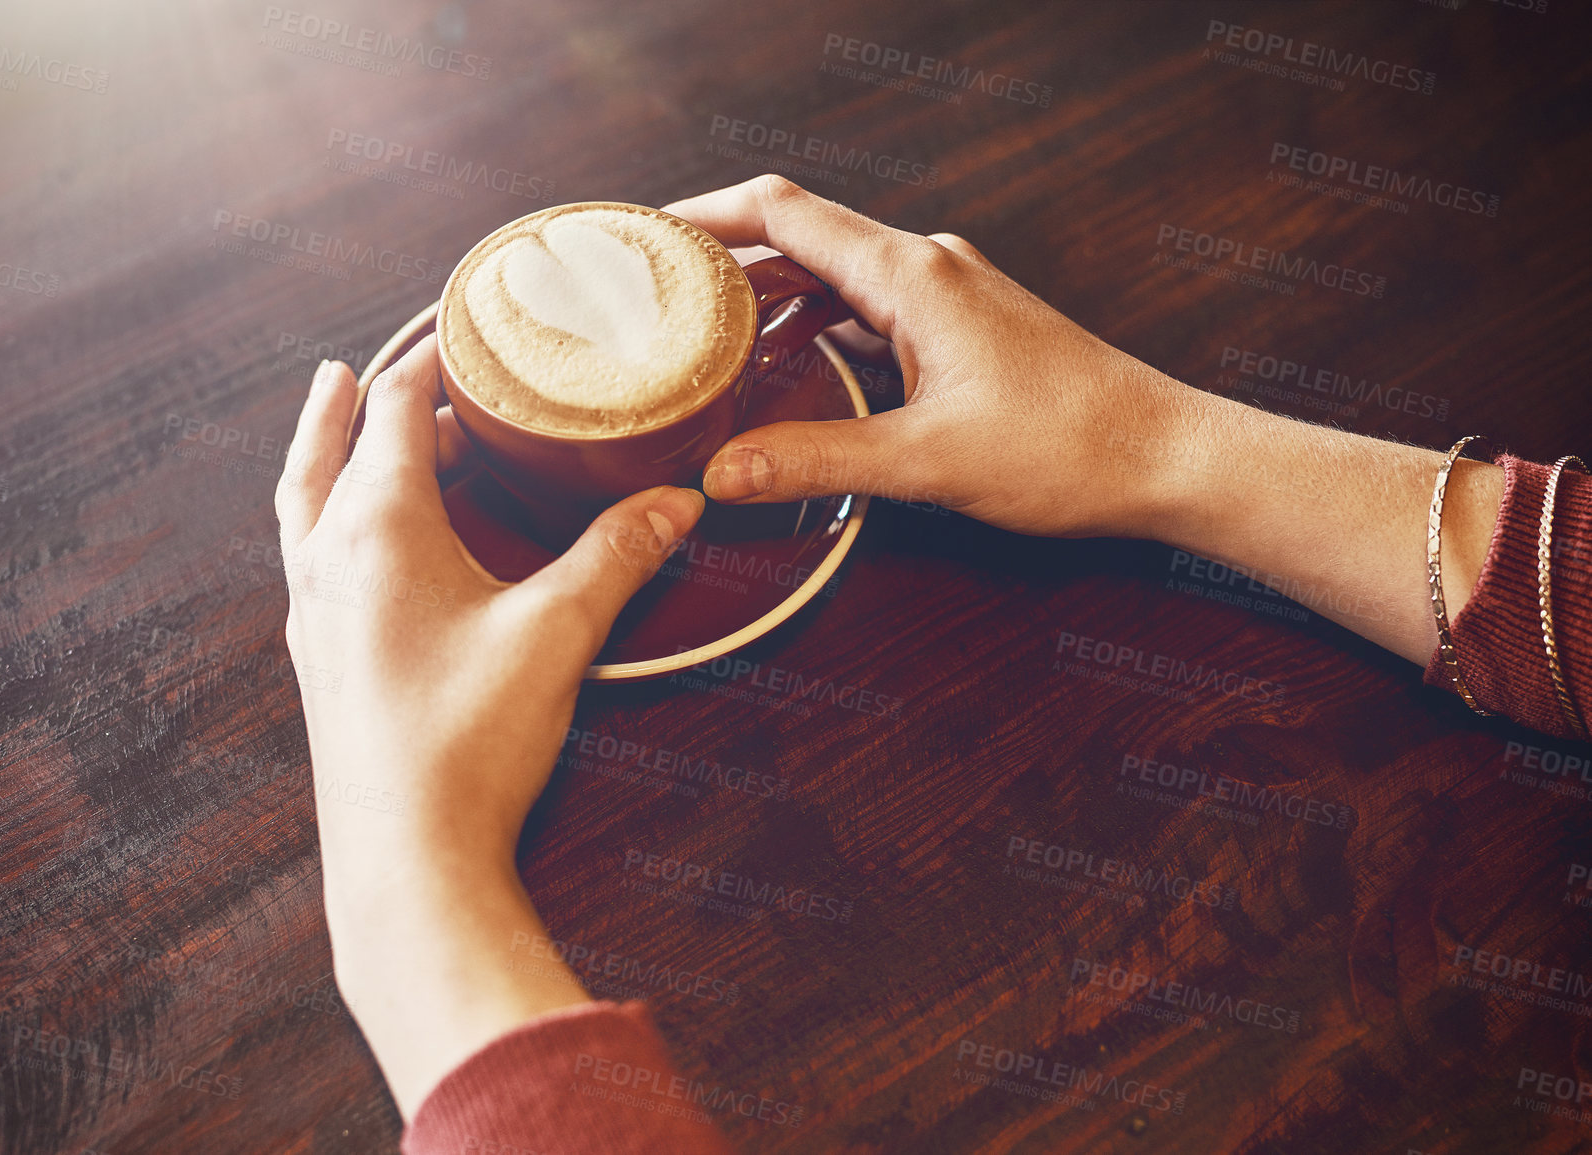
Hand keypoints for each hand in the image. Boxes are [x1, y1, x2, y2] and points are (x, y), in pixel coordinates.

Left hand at [274, 339, 704, 1114]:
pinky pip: (309, 560)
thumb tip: (675, 503)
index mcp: (376, 530)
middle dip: (361, 399)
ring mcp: (315, 615)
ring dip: (324, 452)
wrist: (407, 862)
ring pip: (304, 504)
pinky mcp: (322, 663)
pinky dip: (324, 520)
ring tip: (335, 417)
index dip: (430, 361)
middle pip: (331, 449)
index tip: (458, 325)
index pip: (398, 412)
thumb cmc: (469, 740)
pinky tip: (354, 546)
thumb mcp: (557, 632)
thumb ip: (616, 556)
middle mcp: (329, 560)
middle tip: (383, 364)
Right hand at [667, 175, 1502, 665]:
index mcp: (911, 274)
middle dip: (724, 258)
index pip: (784, 210)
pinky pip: (870, 309)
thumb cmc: (1069, 448)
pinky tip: (792, 367)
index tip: (643, 231)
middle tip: (653, 294)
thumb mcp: (927, 462)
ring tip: (704, 333)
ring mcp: (950, 294)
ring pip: (836, 274)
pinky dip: (818, 325)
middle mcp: (928, 266)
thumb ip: (817, 458)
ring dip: (771, 297)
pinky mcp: (965, 329)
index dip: (705, 210)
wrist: (1166, 457)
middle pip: (802, 236)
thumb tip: (721, 472)